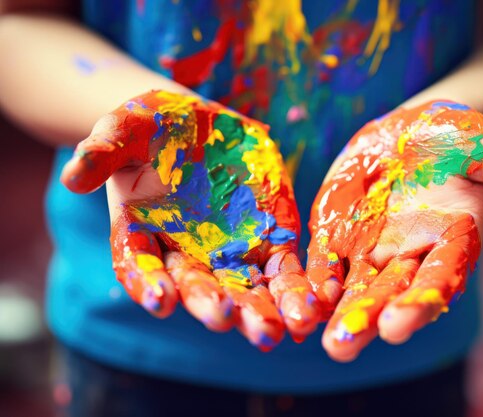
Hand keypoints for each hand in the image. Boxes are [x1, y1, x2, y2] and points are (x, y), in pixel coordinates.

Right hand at [61, 91, 319, 349]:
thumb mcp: (126, 126)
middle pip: (197, 286)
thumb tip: (72, 176)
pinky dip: (298, 289)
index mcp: (146, 234)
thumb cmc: (156, 127)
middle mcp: (188, 253)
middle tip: (224, 319)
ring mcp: (232, 249)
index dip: (147, 283)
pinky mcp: (271, 238)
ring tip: (277, 332)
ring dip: (261, 311)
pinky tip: (312, 306)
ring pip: (246, 288)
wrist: (203, 125)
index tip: (159, 301)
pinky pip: (286, 268)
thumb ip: (102, 148)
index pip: (140, 266)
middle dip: (210, 303)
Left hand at [305, 100, 482, 360]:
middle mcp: (411, 255)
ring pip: (353, 284)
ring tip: (316, 337)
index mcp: (451, 242)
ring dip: (334, 310)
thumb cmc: (463, 137)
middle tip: (343, 347)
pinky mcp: (340, 231)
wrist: (417, 129)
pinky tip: (296, 297)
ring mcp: (372, 246)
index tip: (397, 324)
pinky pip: (323, 259)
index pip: (438, 279)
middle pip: (388, 292)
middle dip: (366, 318)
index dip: (419, 301)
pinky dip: (311, 278)